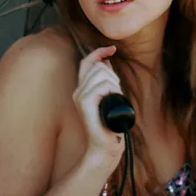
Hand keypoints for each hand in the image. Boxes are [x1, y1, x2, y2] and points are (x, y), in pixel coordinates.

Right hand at [72, 46, 125, 165]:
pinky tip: (113, 100)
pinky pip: (102, 85)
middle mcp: (78, 91)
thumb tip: (108, 62)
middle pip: (97, 66)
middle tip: (117, 92)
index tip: (112, 49)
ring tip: (116, 98)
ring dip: (114, 83)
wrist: (105, 147)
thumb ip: (107, 82)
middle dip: (113, 75)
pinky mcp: (85, 103)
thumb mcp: (110, 98)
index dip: (99, 52)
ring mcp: (80, 97)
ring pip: (101, 74)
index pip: (87, 62)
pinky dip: (112, 90)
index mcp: (82, 89)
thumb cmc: (110, 126)